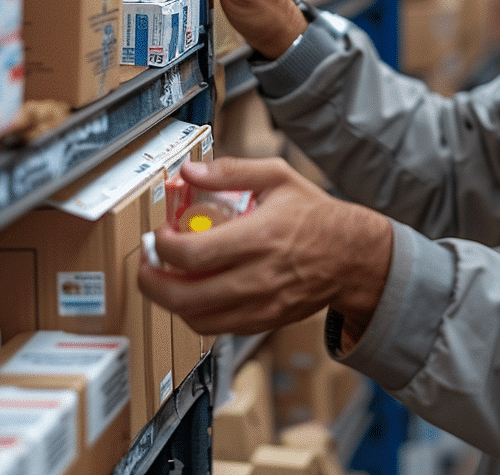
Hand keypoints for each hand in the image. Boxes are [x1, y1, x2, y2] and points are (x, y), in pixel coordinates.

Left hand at [137, 157, 393, 337]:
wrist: (353, 256)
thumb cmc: (317, 216)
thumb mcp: (278, 177)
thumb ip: (231, 171)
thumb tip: (189, 172)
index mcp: (258, 237)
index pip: (190, 254)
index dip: (162, 245)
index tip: (160, 234)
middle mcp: (257, 277)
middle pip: (183, 295)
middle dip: (151, 281)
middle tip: (145, 264)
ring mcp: (260, 305)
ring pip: (195, 317)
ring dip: (169, 300)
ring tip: (165, 279)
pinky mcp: (264, 321)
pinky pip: (216, 327)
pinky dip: (195, 313)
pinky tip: (193, 292)